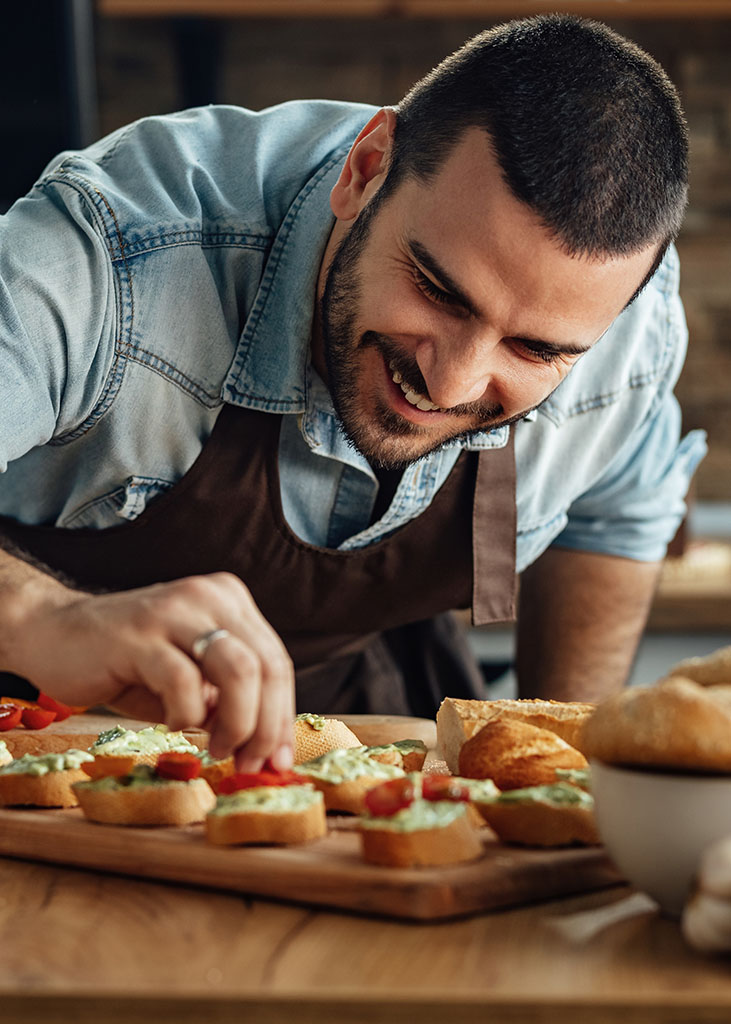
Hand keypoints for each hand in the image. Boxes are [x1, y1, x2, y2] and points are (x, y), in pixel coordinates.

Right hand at [5, 572, 294, 770]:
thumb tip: (268, 746)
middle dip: (268, 725)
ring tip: (218, 749)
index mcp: (228, 600)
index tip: (278, 758)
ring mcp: (175, 611)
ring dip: (239, 722)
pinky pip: (185, 682)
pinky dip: (188, 715)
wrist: (53, 634)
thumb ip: (229, 698)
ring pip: (240, 669)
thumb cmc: (128, 664)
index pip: (276, 660)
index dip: (283, 715)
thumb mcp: (191, 677)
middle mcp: (208, 597)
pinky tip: (173, 723)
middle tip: (251, 762)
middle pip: (267, 665)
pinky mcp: (140, 635)